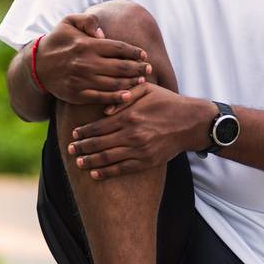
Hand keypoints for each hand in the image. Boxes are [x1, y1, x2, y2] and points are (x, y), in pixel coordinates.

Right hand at [35, 14, 151, 105]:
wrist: (37, 65)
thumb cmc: (58, 41)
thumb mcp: (69, 22)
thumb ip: (88, 20)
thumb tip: (104, 33)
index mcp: (87, 45)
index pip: (118, 48)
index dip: (134, 52)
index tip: (144, 54)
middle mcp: (86, 63)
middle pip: (121, 67)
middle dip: (139, 68)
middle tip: (149, 68)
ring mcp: (82, 80)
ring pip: (114, 83)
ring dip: (131, 82)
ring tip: (142, 80)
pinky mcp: (78, 95)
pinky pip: (102, 98)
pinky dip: (117, 98)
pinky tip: (128, 96)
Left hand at [67, 84, 205, 178]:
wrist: (192, 123)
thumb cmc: (169, 103)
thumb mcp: (147, 90)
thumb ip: (125, 95)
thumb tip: (104, 110)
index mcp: (129, 116)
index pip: (98, 126)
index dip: (83, 132)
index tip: (74, 134)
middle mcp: (132, 134)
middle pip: (98, 144)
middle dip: (82, 148)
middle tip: (71, 149)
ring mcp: (139, 150)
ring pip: (107, 158)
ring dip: (89, 161)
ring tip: (78, 162)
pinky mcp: (147, 161)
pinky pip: (122, 169)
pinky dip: (106, 173)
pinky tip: (95, 174)